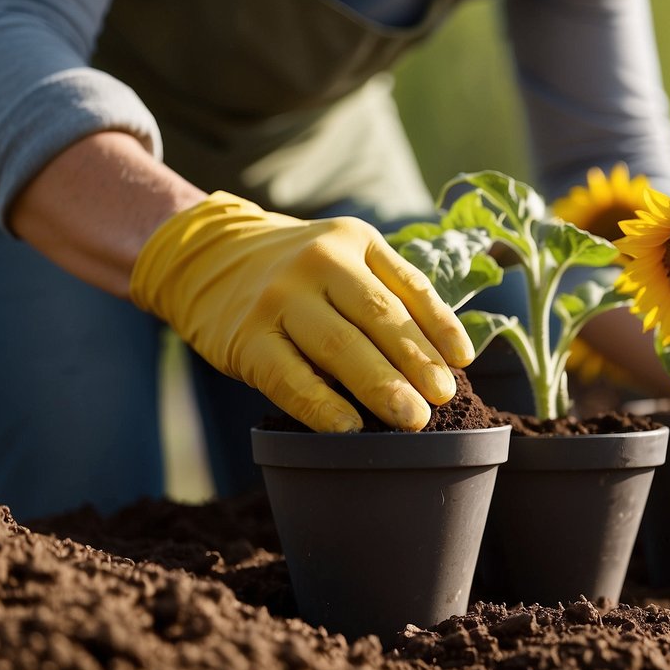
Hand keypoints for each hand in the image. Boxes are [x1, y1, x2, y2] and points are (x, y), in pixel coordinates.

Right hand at [130, 192, 473, 431]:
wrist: (207, 257)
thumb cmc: (299, 273)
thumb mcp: (345, 258)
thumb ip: (389, 293)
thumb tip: (446, 359)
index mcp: (354, 241)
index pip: (408, 285)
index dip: (440, 325)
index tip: (463, 362)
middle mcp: (318, 262)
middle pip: (377, 317)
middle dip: (415, 361)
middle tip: (442, 399)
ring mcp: (279, 298)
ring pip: (339, 346)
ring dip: (380, 386)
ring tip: (413, 419)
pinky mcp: (246, 338)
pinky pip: (289, 377)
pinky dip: (321, 405)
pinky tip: (348, 428)